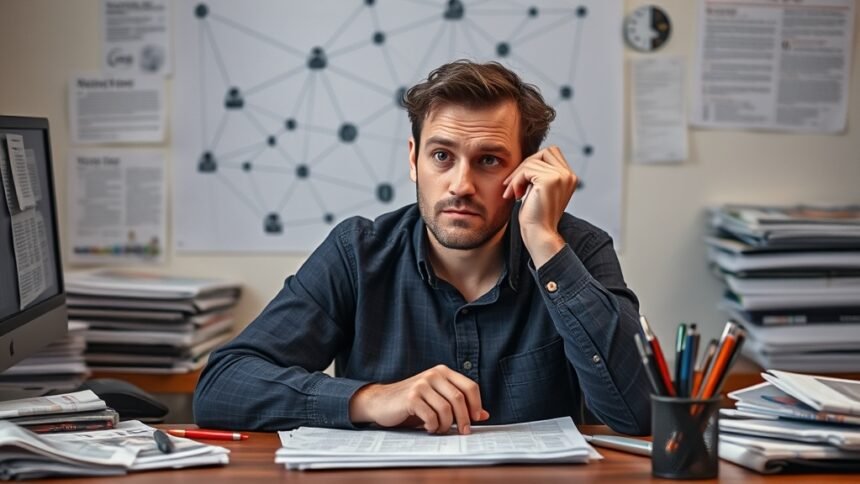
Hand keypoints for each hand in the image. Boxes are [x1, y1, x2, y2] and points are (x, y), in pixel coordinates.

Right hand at [349, 365, 489, 434]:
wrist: (381, 401)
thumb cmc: (412, 402)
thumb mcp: (438, 399)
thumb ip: (459, 404)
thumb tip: (484, 415)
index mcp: (443, 372)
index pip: (470, 386)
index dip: (476, 405)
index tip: (476, 419)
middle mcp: (433, 375)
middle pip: (459, 399)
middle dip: (464, 419)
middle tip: (463, 432)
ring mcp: (421, 385)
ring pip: (446, 409)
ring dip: (446, 425)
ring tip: (440, 429)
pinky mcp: (411, 397)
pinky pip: (431, 416)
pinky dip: (433, 426)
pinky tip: (429, 428)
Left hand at [502, 146, 577, 267]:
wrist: (538, 234)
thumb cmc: (535, 216)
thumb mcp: (539, 190)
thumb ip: (539, 174)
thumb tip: (526, 160)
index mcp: (569, 177)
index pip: (550, 153)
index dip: (532, 164)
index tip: (520, 181)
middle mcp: (569, 175)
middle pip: (544, 152)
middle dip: (525, 166)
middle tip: (513, 184)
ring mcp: (561, 176)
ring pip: (532, 161)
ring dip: (518, 176)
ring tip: (514, 192)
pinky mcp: (550, 180)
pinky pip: (527, 170)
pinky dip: (517, 181)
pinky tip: (516, 195)